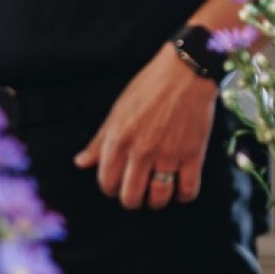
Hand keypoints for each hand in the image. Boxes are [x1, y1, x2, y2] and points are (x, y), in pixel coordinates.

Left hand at [72, 43, 218, 209]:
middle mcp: (141, 151)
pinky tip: (181, 191)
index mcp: (118, 140)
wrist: (188, 71)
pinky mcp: (193, 154)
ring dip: (156, 202)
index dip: (111, 189)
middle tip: (138, 193)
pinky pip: (188, 189)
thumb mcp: (118, 110)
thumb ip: (99, 140)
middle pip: (131, 196)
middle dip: (132, 199)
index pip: (107, 182)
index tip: (119, 185)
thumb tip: (81, 163)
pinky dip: (184, 196)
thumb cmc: (150, 86)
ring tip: (159, 195)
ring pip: (158, 197)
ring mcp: (168, 154)